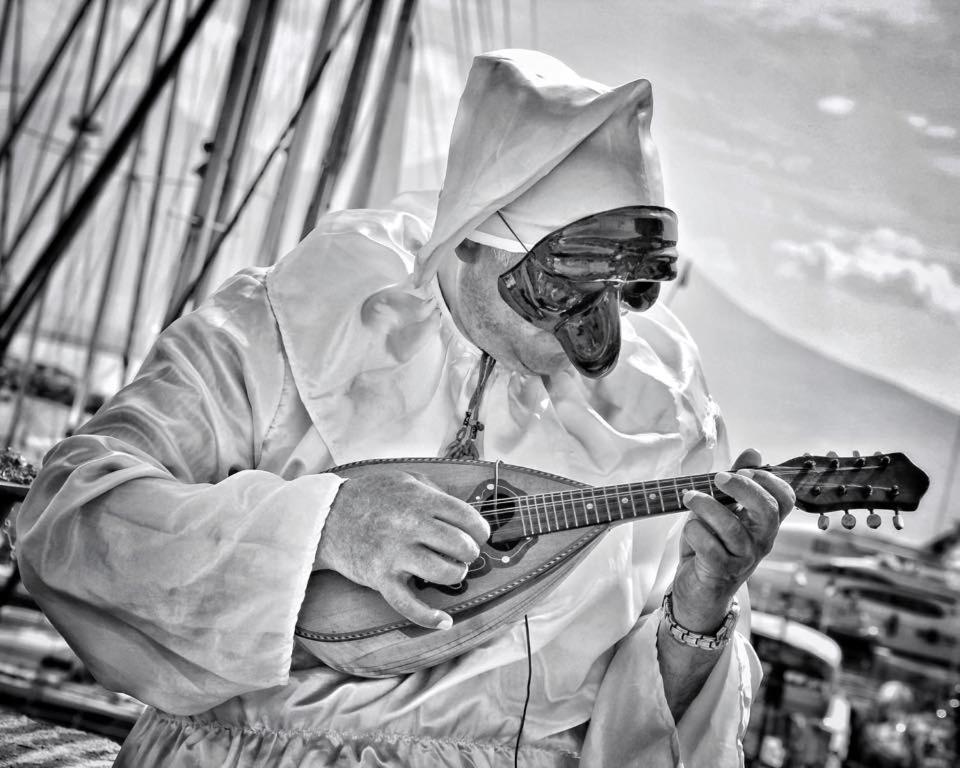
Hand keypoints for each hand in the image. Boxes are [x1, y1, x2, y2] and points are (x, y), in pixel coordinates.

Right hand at [315, 470, 490, 629]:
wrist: (327, 516)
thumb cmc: (372, 496)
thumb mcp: (406, 480)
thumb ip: (436, 492)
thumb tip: (466, 514)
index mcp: (420, 500)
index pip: (467, 518)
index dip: (480, 530)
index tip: (478, 535)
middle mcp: (411, 526)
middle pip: (461, 546)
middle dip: (469, 553)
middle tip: (463, 553)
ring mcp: (395, 553)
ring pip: (444, 573)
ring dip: (455, 575)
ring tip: (450, 570)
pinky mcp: (380, 578)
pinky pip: (409, 605)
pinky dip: (429, 618)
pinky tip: (445, 621)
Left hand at [672, 449, 793, 633]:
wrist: (698, 591)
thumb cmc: (710, 544)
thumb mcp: (722, 510)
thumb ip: (736, 483)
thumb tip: (754, 452)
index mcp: (764, 524)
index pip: (786, 500)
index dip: (769, 481)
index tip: (744, 471)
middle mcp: (760, 541)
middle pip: (767, 511)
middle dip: (742, 488)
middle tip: (718, 477)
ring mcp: (743, 559)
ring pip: (731, 527)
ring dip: (706, 506)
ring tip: (687, 496)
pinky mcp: (721, 572)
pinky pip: (708, 546)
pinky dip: (694, 531)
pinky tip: (689, 529)